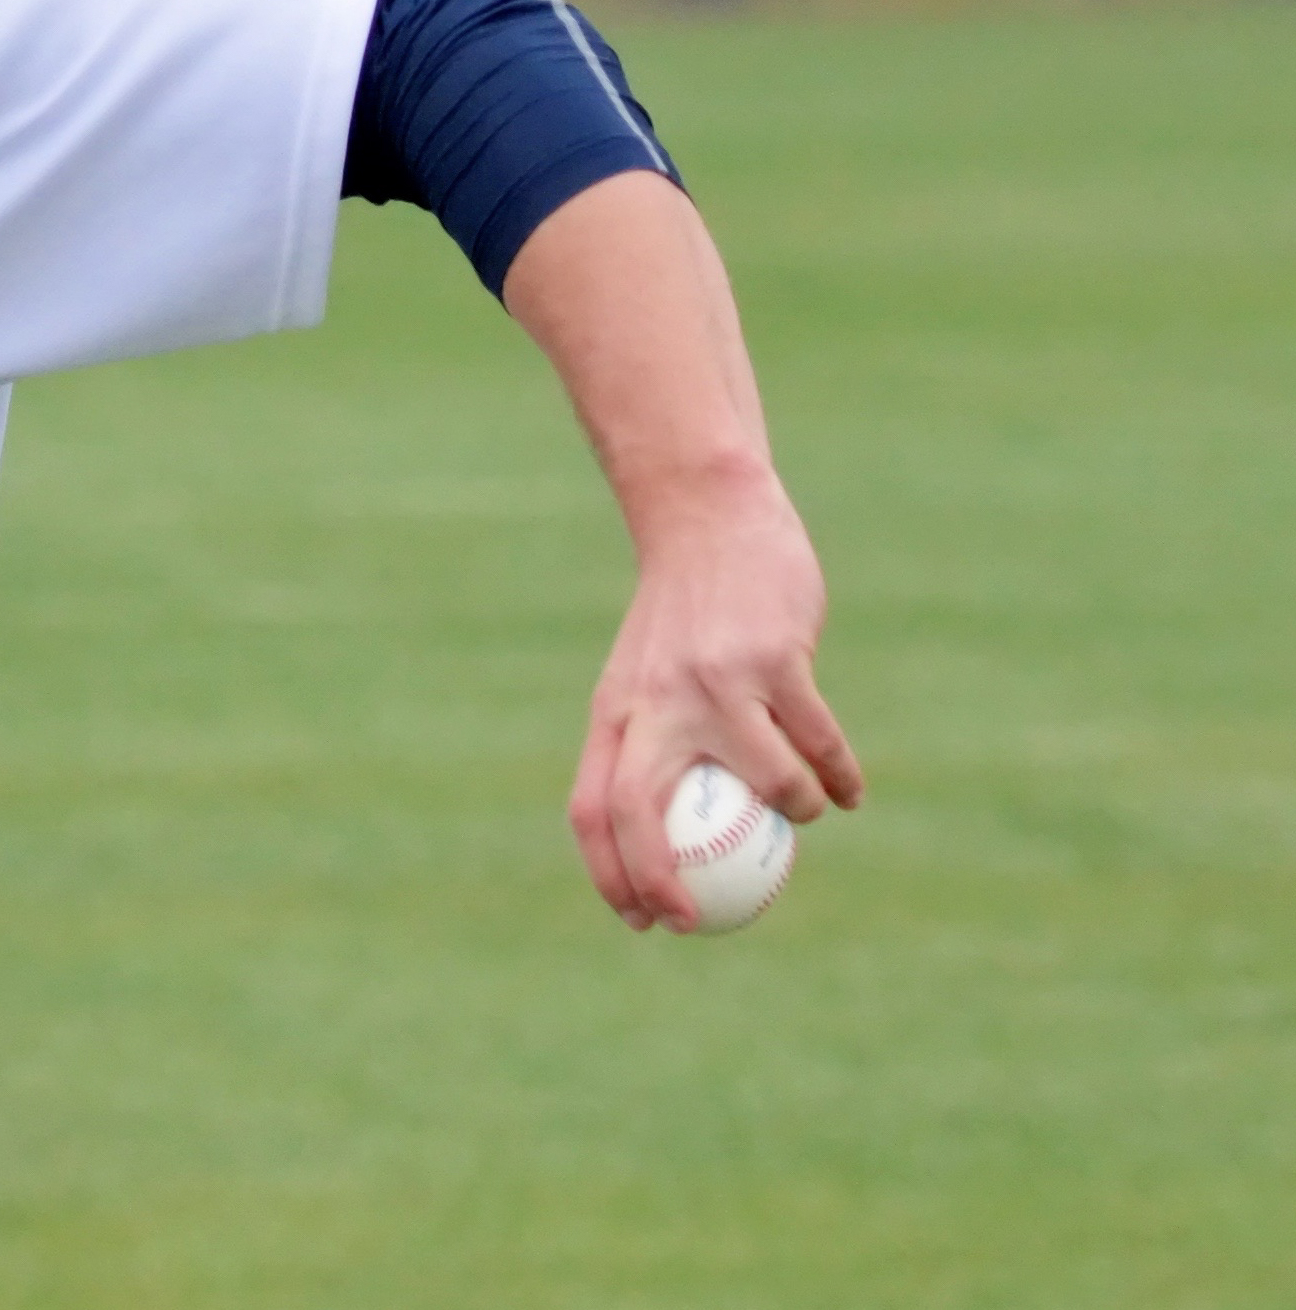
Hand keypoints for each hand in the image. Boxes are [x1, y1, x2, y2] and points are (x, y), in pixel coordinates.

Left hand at [499, 170, 863, 931]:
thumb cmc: (678, 619)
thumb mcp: (645, 681)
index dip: (611, 874)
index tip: (642, 921)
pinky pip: (818, 741)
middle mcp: (654, 703)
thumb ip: (651, 748)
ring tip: (806, 812)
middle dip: (666, 878)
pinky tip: (848, 791)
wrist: (708, 520)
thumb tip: (670, 850)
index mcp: (615, 712)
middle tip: (708, 916)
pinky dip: (838, 777)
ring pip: (765, 783)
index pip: (593, 809)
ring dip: (794, 813)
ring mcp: (715, 681)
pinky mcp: (775, 659)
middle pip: (642, 811)